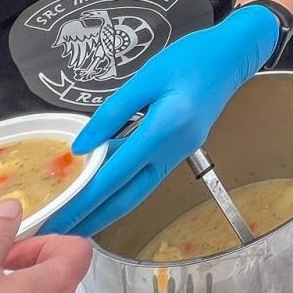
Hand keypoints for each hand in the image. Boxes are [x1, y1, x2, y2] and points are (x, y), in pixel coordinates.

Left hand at [43, 4, 276, 236]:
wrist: (233, 55)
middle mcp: (174, 149)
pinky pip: (147, 175)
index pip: (117, 173)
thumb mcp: (147, 77)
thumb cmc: (192, 57)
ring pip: (139, 191)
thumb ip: (112, 112)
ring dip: (107, 209)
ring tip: (77, 222)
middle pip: (129, 196)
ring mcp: (180, 152)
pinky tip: (104, 190)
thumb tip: (82, 146)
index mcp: (165, 128)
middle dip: (94, 218)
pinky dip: (123, 189)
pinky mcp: (181, 148)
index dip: (85, 199)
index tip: (59, 218)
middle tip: (61, 236)